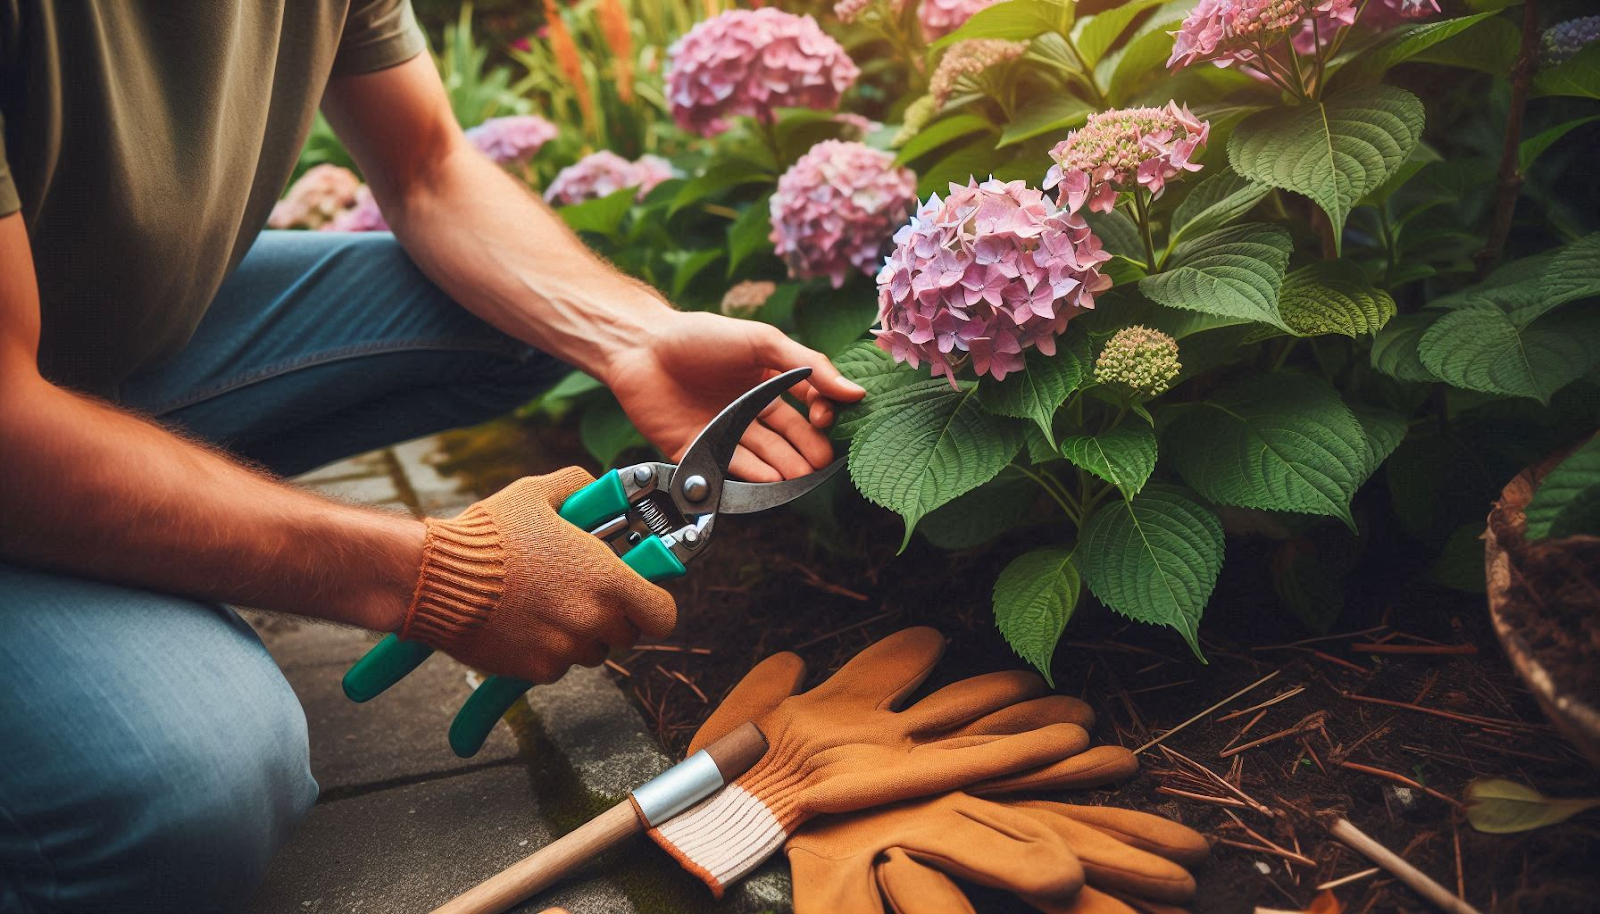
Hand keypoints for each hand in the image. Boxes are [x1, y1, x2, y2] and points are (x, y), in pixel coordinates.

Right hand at [401, 468, 675, 681]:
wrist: (435, 578)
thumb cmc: (488, 536)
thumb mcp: (539, 494)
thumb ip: (580, 488)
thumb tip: (599, 490)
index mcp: (607, 579)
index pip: (662, 614)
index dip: (654, 605)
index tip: (642, 595)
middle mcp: (592, 619)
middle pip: (627, 633)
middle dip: (612, 615)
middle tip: (584, 592)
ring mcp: (565, 649)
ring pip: (592, 651)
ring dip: (580, 633)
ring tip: (549, 603)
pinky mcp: (536, 669)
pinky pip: (558, 665)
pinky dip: (549, 650)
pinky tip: (526, 621)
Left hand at [605, 311, 865, 481]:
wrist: (639, 347)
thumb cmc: (699, 336)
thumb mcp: (762, 341)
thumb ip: (808, 366)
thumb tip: (855, 391)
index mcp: (768, 382)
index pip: (808, 406)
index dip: (821, 415)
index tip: (824, 418)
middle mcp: (749, 410)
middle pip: (789, 438)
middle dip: (808, 451)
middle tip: (823, 464)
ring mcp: (725, 432)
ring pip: (764, 458)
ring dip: (785, 468)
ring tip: (801, 477)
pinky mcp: (698, 451)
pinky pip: (730, 468)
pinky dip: (753, 476)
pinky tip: (771, 480)